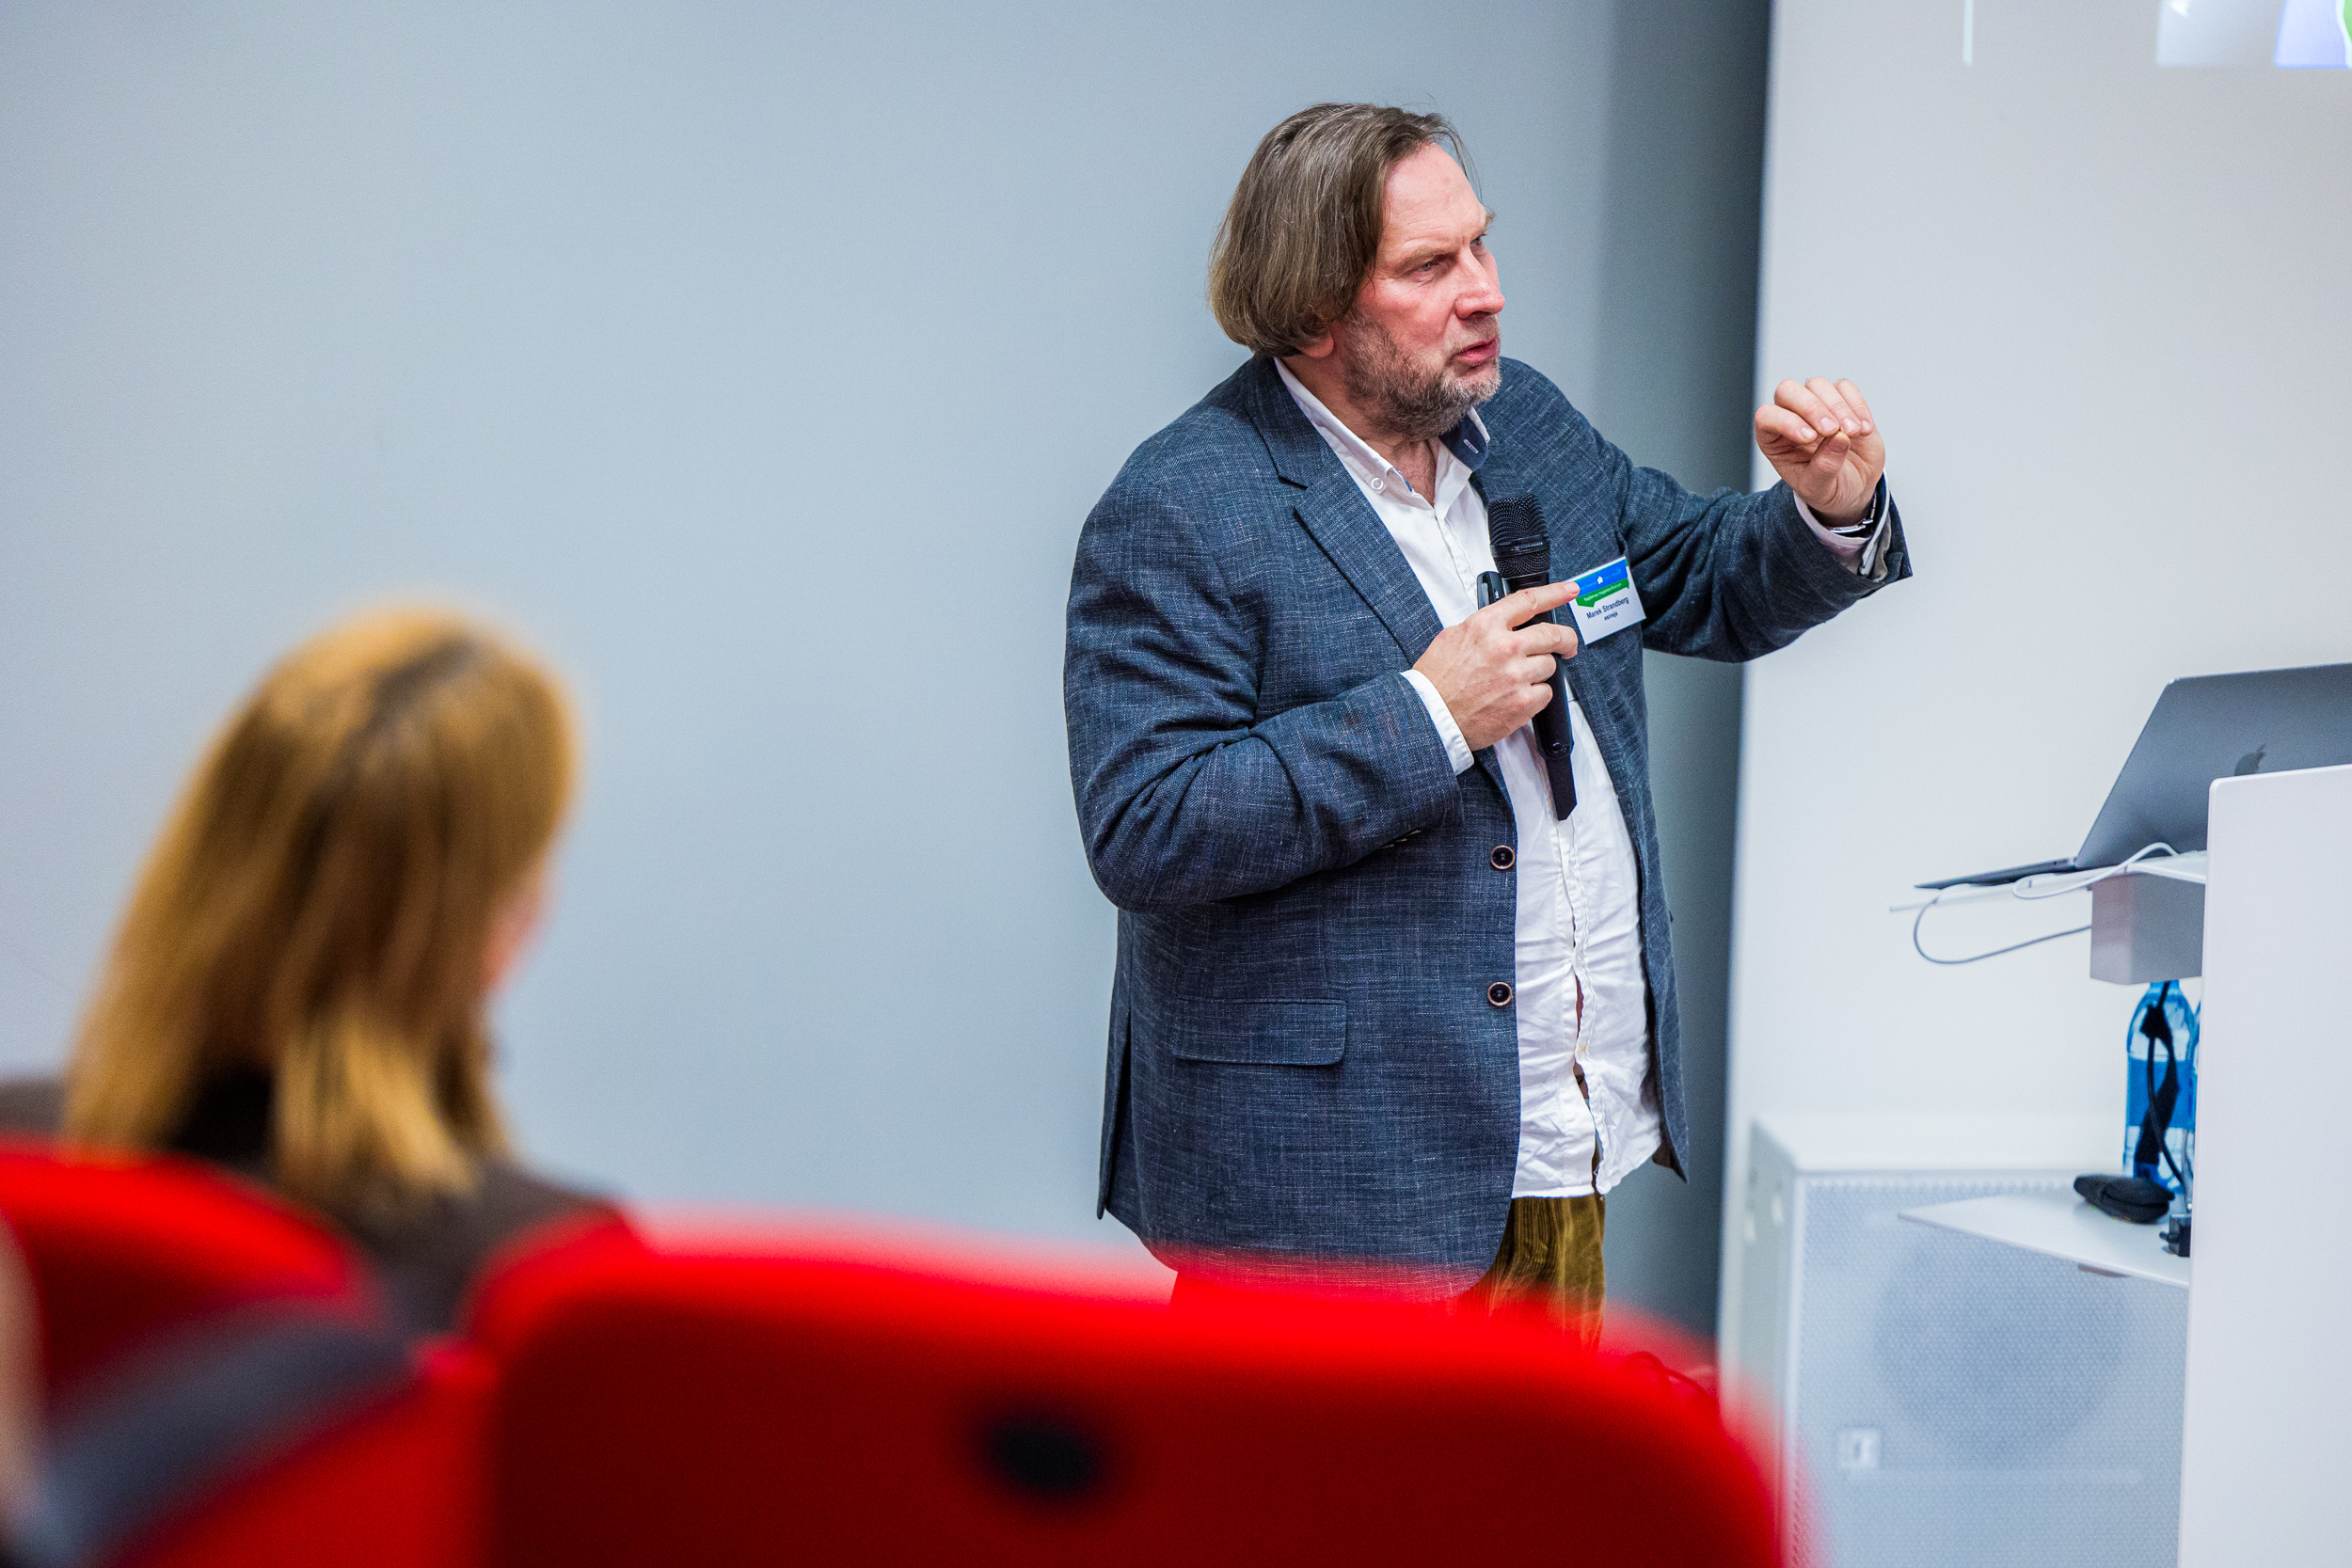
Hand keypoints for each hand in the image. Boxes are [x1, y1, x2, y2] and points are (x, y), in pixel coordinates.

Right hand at [1414, 581, 1580, 752]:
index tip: (1569, 591)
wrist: (1430, 715)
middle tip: (1567, 644)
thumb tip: (1504, 623)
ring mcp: (1516, 676)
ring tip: (1521, 678)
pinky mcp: (1522, 702)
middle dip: (1566, 639)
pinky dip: (1537, 694)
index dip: (1556, 593)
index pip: (1530, 600)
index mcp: (1486, 625)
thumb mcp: (1453, 636)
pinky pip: (1547, 692)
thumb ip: (1483, 626)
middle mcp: (1504, 647)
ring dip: (1541, 670)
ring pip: (1550, 665)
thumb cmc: (1437, 680)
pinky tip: (1518, 696)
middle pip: (1553, 634)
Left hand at [1754, 377, 1885, 525]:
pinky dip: (1857, 406)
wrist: (1854, 485)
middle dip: (1811, 407)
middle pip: (1788, 390)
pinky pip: (1845, 388)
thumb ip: (1824, 468)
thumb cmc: (1827, 488)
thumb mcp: (1820, 489)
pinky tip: (1863, 430)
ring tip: (1852, 434)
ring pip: (1817, 385)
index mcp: (1773, 438)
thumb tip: (1838, 438)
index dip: (1786, 422)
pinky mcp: (1841, 400)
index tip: (1810, 438)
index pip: (1766, 416)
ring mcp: (1815, 404)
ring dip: (1838, 407)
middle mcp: (1790, 415)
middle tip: (1833, 430)